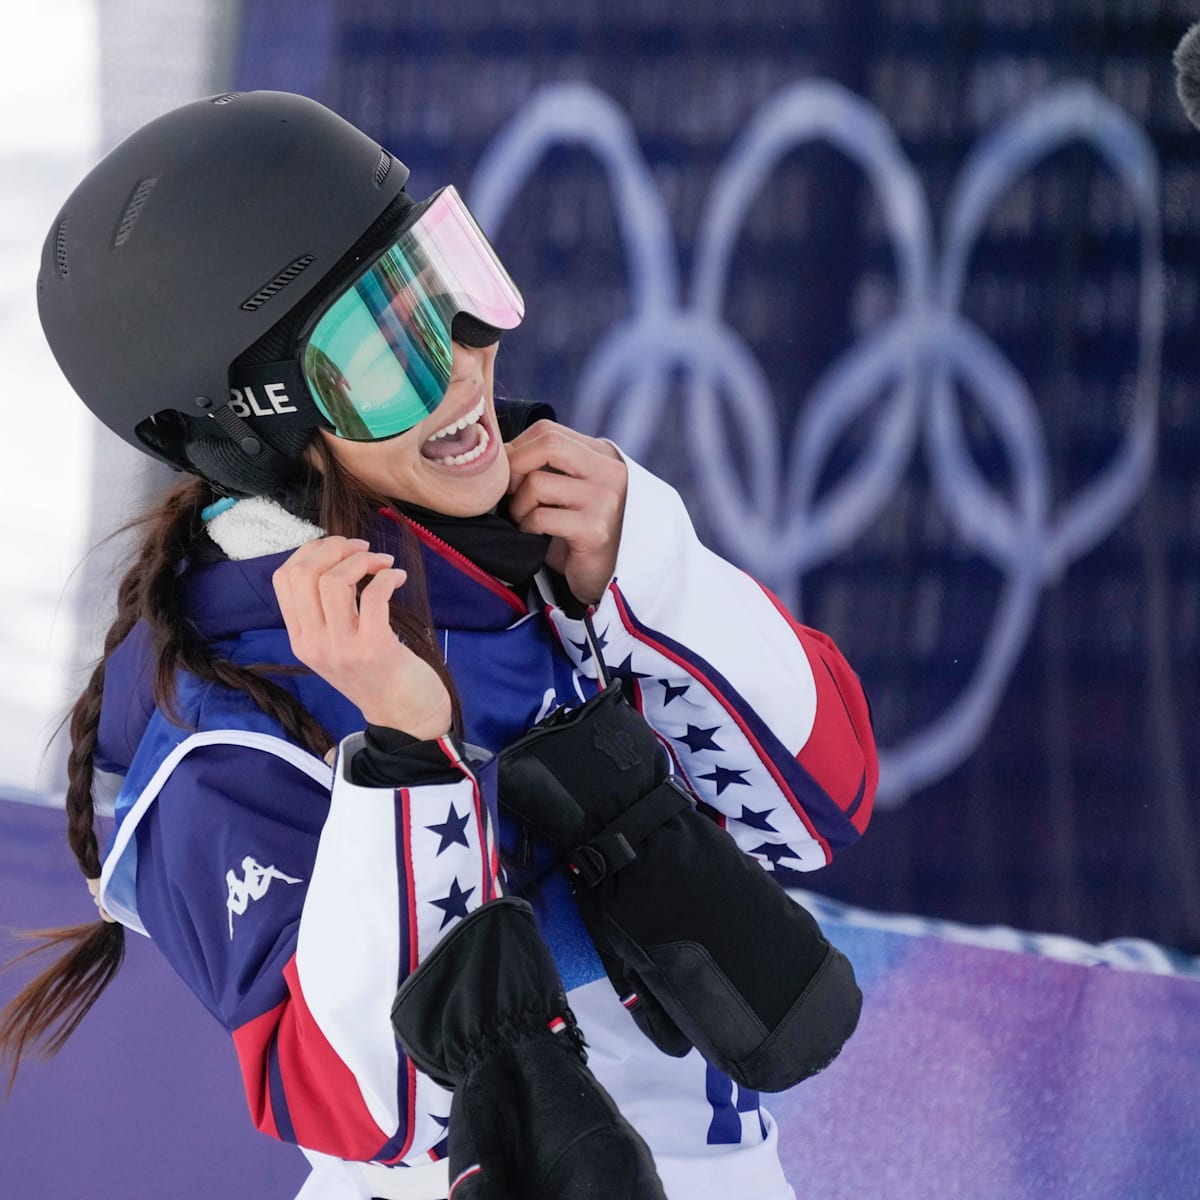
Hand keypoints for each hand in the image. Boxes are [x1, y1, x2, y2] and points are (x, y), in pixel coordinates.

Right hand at [272, 537, 451, 739]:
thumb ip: (327, 609)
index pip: (284, 578)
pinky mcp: (374, 648)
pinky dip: (387, 577)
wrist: (405, 717)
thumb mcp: (337, 644)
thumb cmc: (376, 673)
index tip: (340, 548)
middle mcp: (313, 643)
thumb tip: (336, 558)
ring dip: (363, 560)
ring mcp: (342, 648)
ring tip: (383, 564)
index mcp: (300, 638)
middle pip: (304, 573)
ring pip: (334, 581)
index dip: (311, 551)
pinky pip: (373, 595)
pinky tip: (398, 578)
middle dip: (335, 548)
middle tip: (363, 549)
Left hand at [505, 421, 627, 604]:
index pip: (548, 431)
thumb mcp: (568, 490)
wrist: (606, 579)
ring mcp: (605, 500)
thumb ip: (548, 466)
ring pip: (536, 483)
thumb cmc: (577, 534)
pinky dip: (526, 526)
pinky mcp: (595, 530)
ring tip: (523, 520)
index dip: (517, 449)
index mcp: (602, 456)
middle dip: (513, 467)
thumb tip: (499, 451)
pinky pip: (540, 517)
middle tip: (508, 494)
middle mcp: (609, 472)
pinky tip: (533, 536)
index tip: (509, 475)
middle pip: (547, 444)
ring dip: (517, 505)